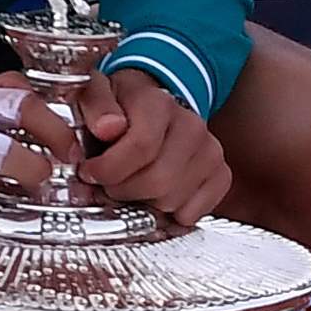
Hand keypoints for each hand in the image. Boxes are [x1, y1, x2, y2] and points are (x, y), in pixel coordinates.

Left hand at [62, 65, 233, 225]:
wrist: (153, 107)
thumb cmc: (121, 107)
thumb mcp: (97, 95)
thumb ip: (96, 107)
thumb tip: (108, 128)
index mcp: (159, 104)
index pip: (141, 146)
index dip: (108, 169)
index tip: (90, 172)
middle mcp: (191, 126)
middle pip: (158, 180)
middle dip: (123, 190)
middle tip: (109, 183)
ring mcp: (210, 152)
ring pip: (173, 201)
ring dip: (144, 202)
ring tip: (132, 186)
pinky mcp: (220, 176)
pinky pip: (193, 213)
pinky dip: (169, 215)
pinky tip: (155, 197)